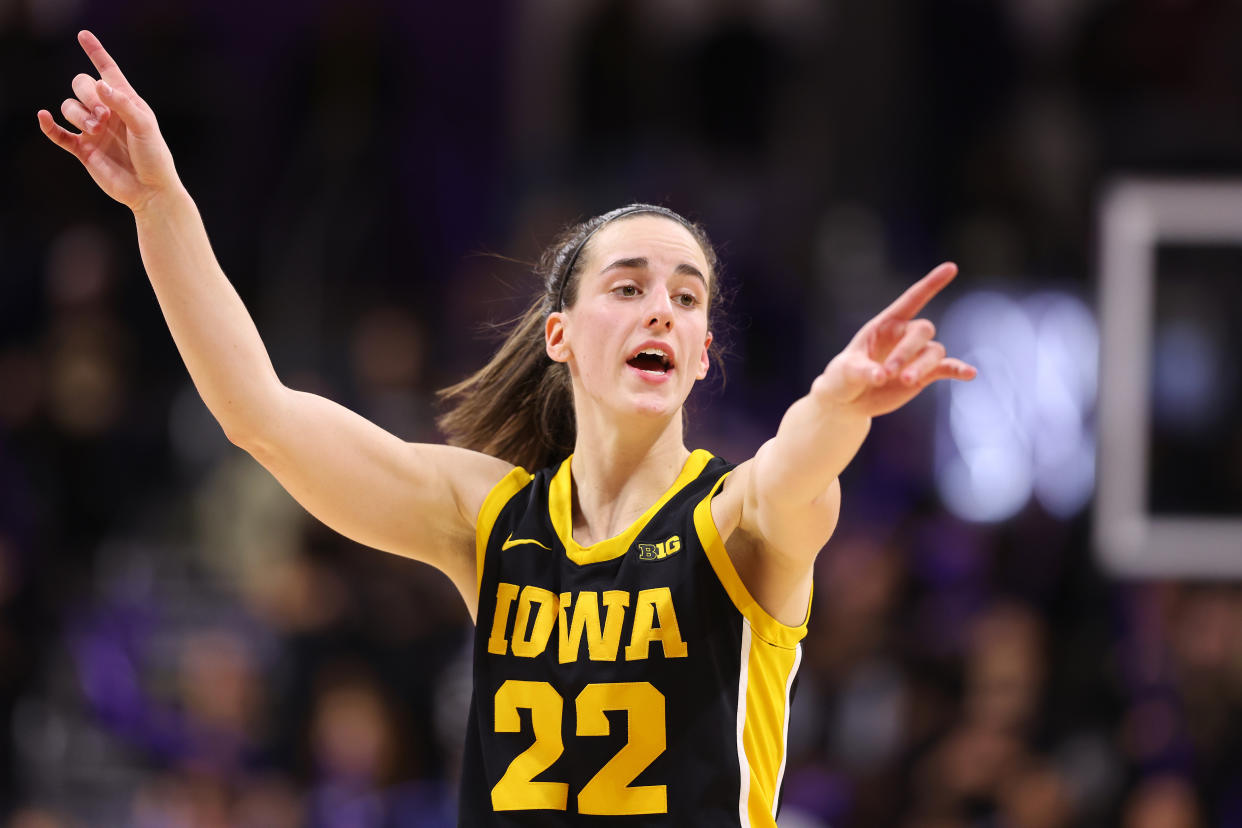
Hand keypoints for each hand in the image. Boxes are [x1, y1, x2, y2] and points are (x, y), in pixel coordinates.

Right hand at [37, 30, 179, 211]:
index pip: (108, 72)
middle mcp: (108, 113)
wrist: (150, 191)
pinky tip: (45, 118)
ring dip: (78, 114)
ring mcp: (94, 131)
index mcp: (126, 102)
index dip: (96, 53)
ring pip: (69, 108)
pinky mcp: (84, 150)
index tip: (83, 35)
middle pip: (81, 85)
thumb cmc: (154, 157)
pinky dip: (50, 126)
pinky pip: (59, 134)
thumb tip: (99, 85)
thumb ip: (123, 104)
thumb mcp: (144, 127)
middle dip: (87, 95)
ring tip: (96, 130)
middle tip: (104, 117)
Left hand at [813, 262, 976, 416]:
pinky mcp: (924, 375)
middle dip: (908, 351)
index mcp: (885, 324)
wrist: (849, 401)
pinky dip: (958, 370)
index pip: (911, 300)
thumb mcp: (845, 371)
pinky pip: (946, 369)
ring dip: (923, 365)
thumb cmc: (843, 378)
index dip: (931, 284)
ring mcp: (916, 355)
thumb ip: (863, 371)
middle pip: (922, 331)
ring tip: (905, 382)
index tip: (951, 267)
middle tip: (888, 372)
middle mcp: (904, 336)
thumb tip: (881, 376)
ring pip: (934, 352)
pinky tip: (970, 374)